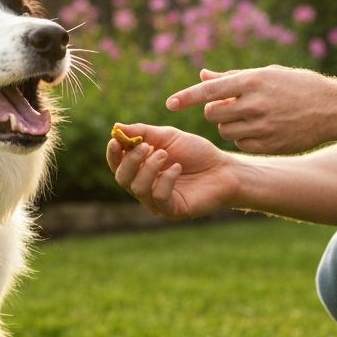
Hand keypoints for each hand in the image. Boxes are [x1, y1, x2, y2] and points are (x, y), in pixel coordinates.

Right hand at [106, 124, 238, 219]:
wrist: (224, 169)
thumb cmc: (196, 153)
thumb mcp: (168, 137)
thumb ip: (143, 132)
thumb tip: (117, 127)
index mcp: (141, 168)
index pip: (117, 164)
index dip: (113, 153)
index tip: (116, 139)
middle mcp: (145, 186)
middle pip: (122, 178)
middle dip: (131, 160)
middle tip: (146, 146)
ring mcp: (156, 200)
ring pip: (138, 188)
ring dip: (149, 168)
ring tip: (165, 155)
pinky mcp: (171, 210)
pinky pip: (158, 197)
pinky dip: (166, 180)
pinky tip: (177, 168)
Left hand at [167, 66, 336, 153]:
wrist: (333, 109)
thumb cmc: (297, 86)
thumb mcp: (267, 73)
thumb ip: (232, 78)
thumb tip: (202, 75)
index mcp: (253, 81)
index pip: (210, 90)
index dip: (187, 97)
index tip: (170, 104)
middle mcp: (255, 104)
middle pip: (214, 115)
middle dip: (216, 112)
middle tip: (232, 107)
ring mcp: (262, 127)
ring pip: (225, 132)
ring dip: (230, 126)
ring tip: (250, 117)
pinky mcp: (269, 145)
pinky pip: (241, 145)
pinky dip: (245, 139)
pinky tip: (262, 130)